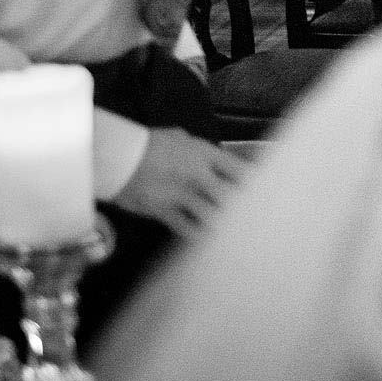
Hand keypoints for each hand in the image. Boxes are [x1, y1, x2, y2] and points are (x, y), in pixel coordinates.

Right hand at [110, 128, 244, 237]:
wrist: (116, 156)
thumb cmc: (149, 143)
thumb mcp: (181, 138)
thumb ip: (203, 151)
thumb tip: (221, 157)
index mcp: (205, 155)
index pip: (241, 170)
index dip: (256, 183)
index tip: (265, 192)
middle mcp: (198, 175)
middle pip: (233, 196)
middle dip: (246, 208)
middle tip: (257, 219)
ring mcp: (183, 195)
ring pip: (214, 216)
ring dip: (226, 225)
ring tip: (239, 235)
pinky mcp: (165, 212)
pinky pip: (189, 229)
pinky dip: (201, 236)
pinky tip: (210, 242)